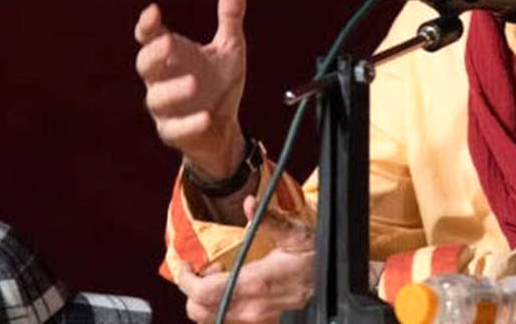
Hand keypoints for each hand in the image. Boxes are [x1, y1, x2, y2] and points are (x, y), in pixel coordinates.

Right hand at [136, 0, 248, 177]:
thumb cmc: (219, 83)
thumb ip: (229, 15)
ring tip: (193, 83)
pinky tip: (205, 117)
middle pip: (145, 66)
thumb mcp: (228, 47)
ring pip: (156, 99)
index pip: (149, 37)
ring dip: (172, 91)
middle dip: (153, 54)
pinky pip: (175, 129)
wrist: (224, 128)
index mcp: (171, 56)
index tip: (153, 11)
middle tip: (168, 44)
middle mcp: (161, 80)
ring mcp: (165, 108)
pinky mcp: (175, 132)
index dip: (147, 25)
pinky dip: (189, 123)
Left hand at [175, 195, 314, 322]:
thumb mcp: (296, 233)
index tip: (184, 262)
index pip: (203, 292)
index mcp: (255, 282)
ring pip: (209, 318)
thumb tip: (250, 203)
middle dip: (192, 288)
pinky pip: (224, 318)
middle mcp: (250, 306)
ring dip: (205, 297)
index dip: (185, 279)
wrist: (332, 281)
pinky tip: (233, 284)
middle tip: (208, 266)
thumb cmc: (315, 255)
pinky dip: (218, 303)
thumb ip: (269, 220)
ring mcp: (254, 317)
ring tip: (222, 274)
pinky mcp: (258, 320)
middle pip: (199, 311)